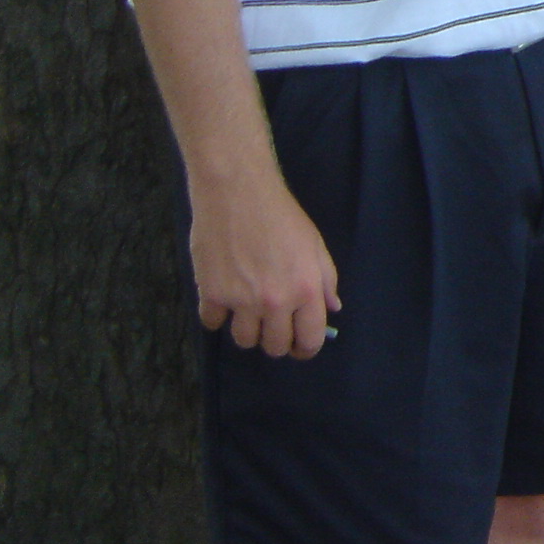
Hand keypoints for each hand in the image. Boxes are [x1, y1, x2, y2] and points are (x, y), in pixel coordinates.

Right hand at [190, 176, 338, 358]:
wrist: (238, 194)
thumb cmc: (282, 217)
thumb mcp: (315, 246)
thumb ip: (326, 281)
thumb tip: (332, 309)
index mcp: (306, 290)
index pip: (310, 340)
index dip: (306, 348)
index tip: (300, 347)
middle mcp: (275, 302)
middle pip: (275, 347)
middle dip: (277, 341)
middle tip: (274, 326)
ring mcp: (241, 301)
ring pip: (244, 341)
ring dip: (248, 331)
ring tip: (249, 310)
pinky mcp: (211, 294)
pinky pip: (212, 324)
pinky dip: (217, 316)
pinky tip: (223, 299)